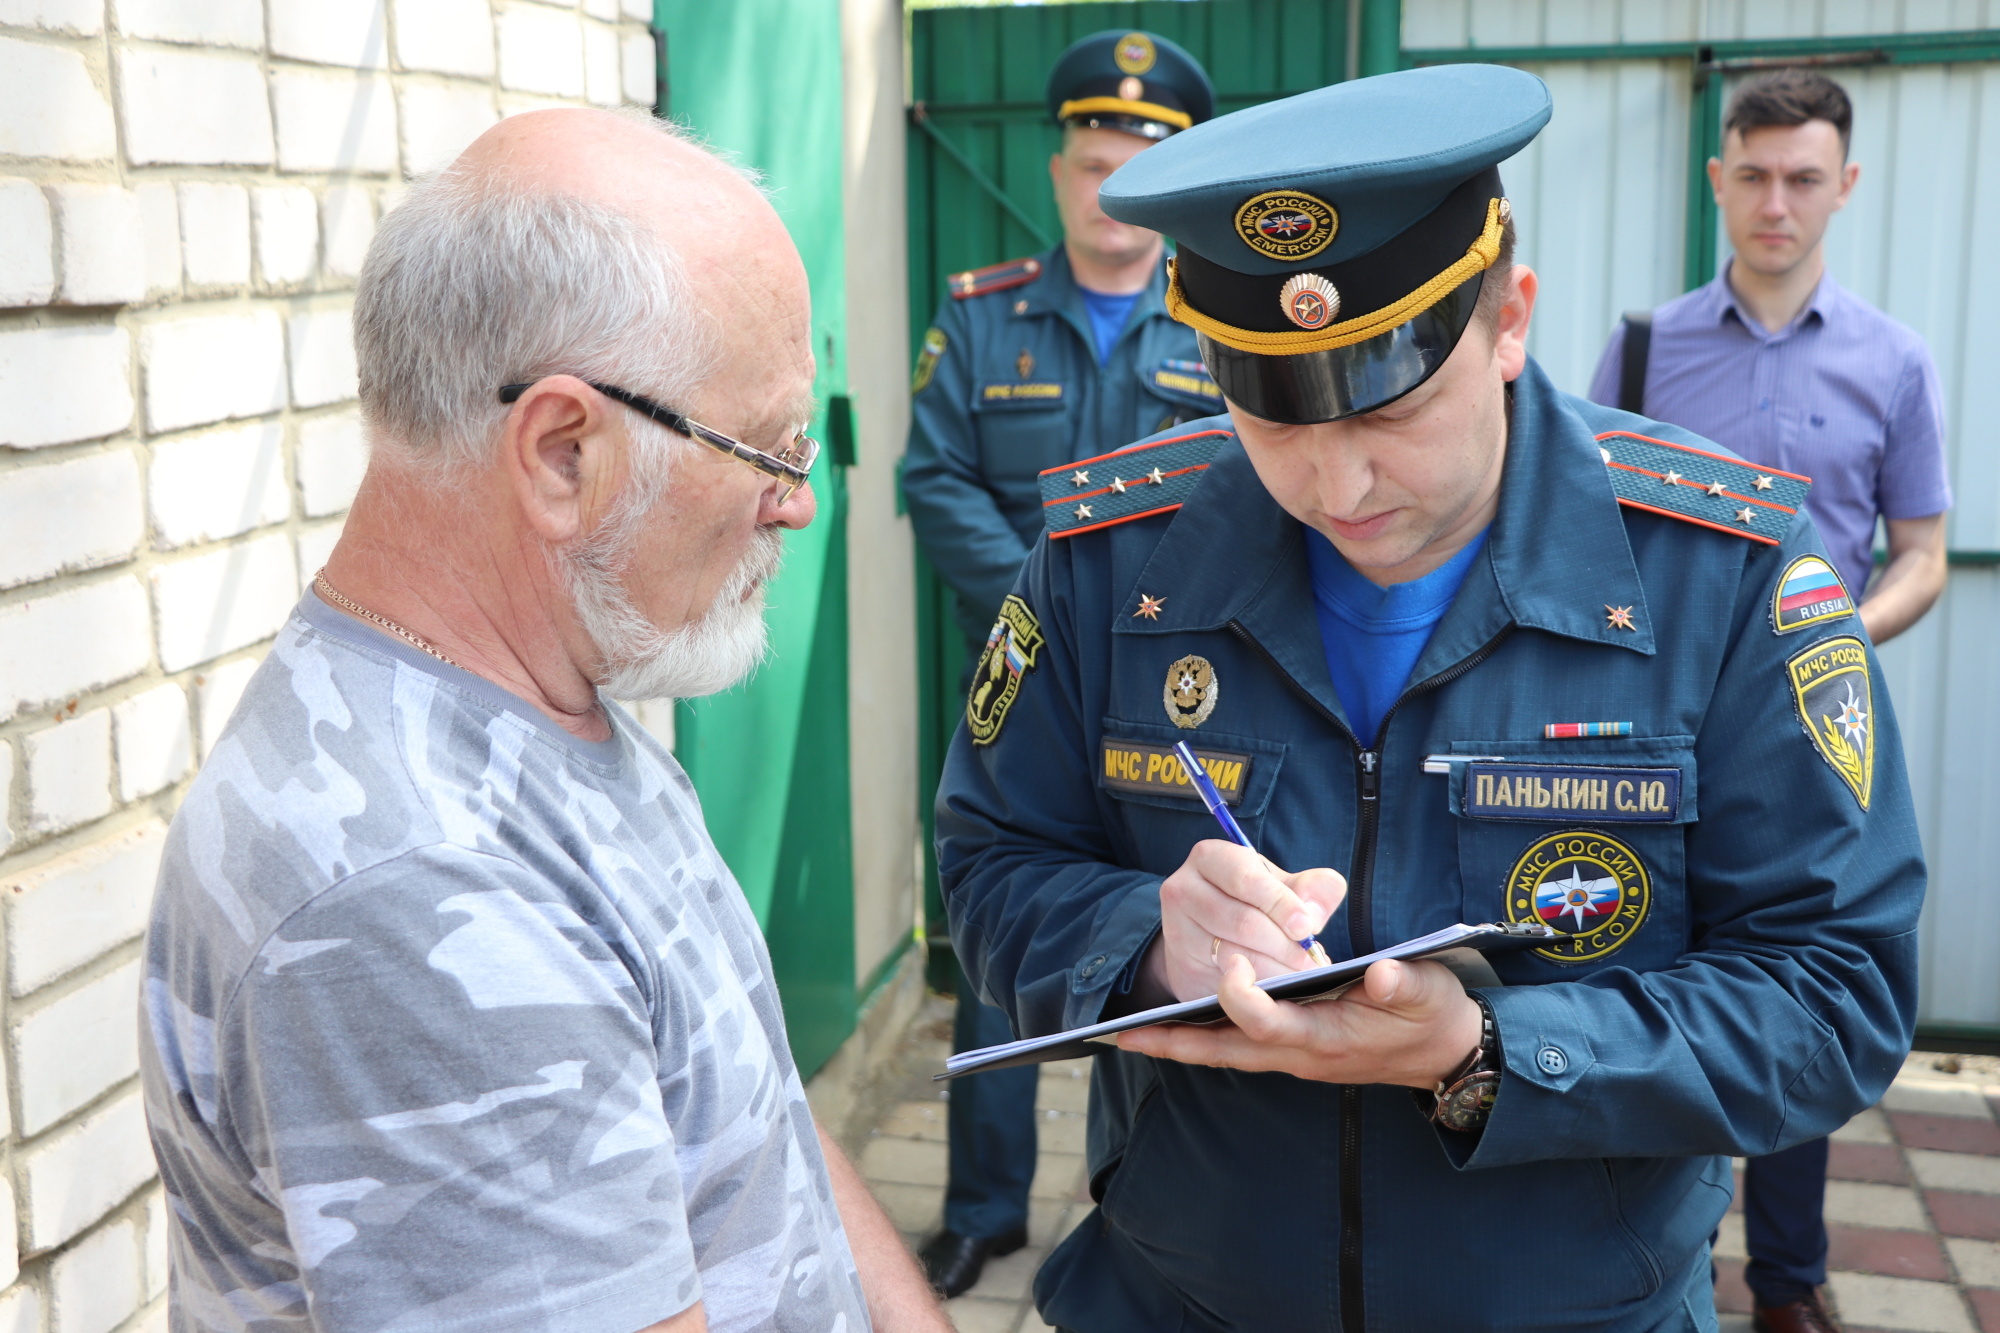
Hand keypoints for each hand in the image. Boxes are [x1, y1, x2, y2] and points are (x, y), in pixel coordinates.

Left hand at [1118, 952, 1483, 1089]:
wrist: (1446, 1054)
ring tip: (1134, 1033)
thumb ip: (1405, 985)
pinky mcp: (1295, 1050)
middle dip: (1177, 1044)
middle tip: (1126, 1035)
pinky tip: (1180, 1027)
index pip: (1267, 1024)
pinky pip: (1240, 1049)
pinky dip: (1206, 1040)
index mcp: (1327, 1036)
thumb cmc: (1432, 1016)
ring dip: (1182, 1044)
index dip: (1242, 996)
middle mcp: (1302, 1054)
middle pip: (1227, 1052)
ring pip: (1228, 1054)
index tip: (1231, 959)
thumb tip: (1385, 975)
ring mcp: (1295, 1057)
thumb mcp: (1429, 993)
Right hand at [1137, 840, 1345, 1004]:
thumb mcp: (1280, 886)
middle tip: (1311, 960)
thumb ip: (1310, 889)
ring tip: (1301, 973)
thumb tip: (1314, 912)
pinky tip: (1277, 984)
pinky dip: (1259, 984)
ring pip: (1234, 954)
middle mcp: (1184, 889)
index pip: (1246, 878)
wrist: (1204, 937)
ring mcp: (1177, 930)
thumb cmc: (1250, 902)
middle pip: (1242, 920)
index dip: (1280, 903)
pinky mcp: (1182, 967)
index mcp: (1211, 858)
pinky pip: (1227, 980)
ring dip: (1276, 968)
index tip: (1306, 928)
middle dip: (1284, 944)